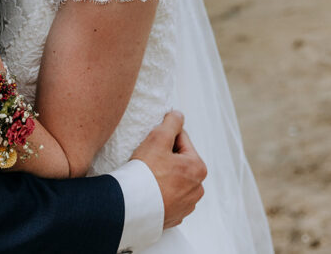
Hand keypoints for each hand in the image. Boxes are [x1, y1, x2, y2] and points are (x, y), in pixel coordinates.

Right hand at [130, 111, 206, 228]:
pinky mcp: (174, 217)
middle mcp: (197, 188)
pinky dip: (160, 193)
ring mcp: (186, 205)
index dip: (164, 138)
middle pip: (179, 162)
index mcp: (198, 168)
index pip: (181, 140)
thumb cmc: (146, 172)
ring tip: (147, 177)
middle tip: (148, 161)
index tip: (152, 145)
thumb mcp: (158, 138)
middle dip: (165, 158)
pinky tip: (149, 191)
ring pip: (174, 180)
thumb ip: (171, 122)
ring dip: (163, 176)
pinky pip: (167, 198)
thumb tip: (178, 115)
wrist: (132, 207)